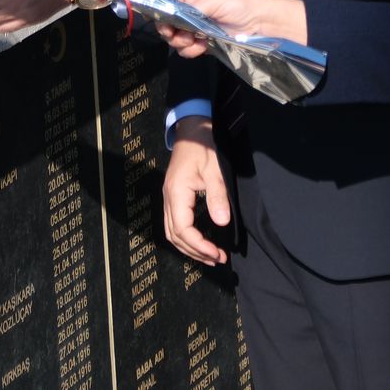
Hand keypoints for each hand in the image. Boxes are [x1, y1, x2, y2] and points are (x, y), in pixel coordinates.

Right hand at [158, 0, 306, 51]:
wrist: (261, 23)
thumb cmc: (239, 3)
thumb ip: (189, 8)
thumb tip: (169, 16)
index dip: (156, 6)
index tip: (156, 18)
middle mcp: (189, 8)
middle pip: (164, 20)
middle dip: (168, 29)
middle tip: (175, 33)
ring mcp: (195, 26)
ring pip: (174, 37)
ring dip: (180, 41)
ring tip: (193, 40)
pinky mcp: (202, 40)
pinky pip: (187, 48)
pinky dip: (191, 50)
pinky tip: (202, 47)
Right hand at [163, 118, 229, 264]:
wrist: (192, 130)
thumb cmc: (204, 146)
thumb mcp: (215, 170)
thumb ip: (218, 197)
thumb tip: (221, 223)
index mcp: (176, 194)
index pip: (182, 229)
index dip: (199, 245)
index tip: (217, 254)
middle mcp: (168, 199)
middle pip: (175, 235)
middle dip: (195, 251)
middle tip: (218, 259)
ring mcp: (169, 198)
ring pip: (172, 232)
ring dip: (190, 247)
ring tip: (211, 256)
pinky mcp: (174, 197)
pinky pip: (175, 223)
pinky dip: (187, 236)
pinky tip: (201, 241)